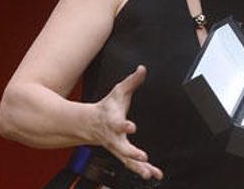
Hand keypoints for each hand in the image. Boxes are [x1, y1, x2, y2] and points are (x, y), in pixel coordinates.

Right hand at [92, 65, 162, 179]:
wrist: (89, 124)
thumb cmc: (106, 108)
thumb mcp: (119, 92)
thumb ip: (132, 81)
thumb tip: (142, 69)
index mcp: (112, 122)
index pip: (117, 123)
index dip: (124, 125)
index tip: (131, 126)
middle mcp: (114, 138)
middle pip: (122, 148)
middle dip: (132, 153)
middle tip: (142, 157)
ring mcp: (117, 148)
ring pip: (127, 161)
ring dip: (139, 168)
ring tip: (150, 174)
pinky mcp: (122, 155)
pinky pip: (132, 165)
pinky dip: (142, 170)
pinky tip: (154, 175)